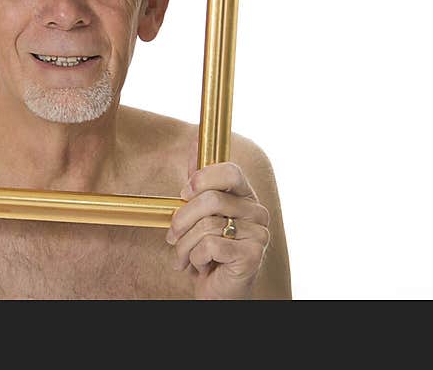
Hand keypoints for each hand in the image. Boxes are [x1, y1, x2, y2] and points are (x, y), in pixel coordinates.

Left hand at [166, 161, 270, 298]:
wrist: (219, 290)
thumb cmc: (208, 250)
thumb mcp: (199, 212)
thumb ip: (198, 181)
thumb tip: (192, 142)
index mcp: (245, 196)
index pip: (230, 171)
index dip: (203, 178)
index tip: (184, 192)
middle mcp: (257, 212)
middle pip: (211, 200)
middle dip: (182, 219)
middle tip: (173, 234)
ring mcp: (259, 234)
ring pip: (207, 226)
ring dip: (185, 244)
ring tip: (184, 255)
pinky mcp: (253, 255)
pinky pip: (210, 246)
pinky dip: (195, 258)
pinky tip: (200, 265)